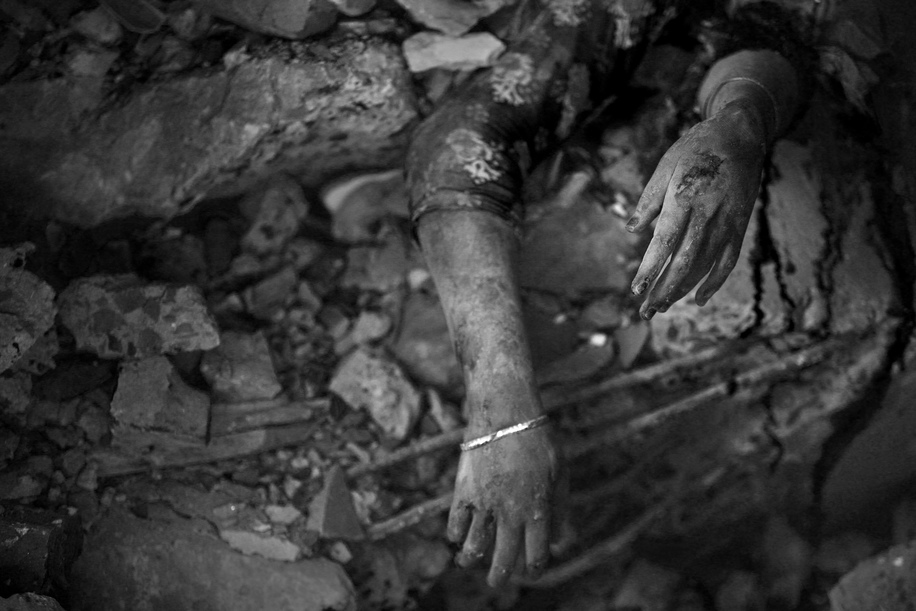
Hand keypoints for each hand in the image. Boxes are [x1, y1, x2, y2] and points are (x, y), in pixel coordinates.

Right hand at [449, 419, 563, 586]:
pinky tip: (456, 536)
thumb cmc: (538, 439)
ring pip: (474, 548)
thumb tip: (561, 543)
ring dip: (470, 560)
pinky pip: (454, 524)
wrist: (505, 410)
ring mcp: (485, 503)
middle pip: (504, 559)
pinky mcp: (463, 491)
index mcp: (538, 509)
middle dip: (500, 576)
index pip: (536, 555)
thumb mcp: (559, 473)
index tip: (529, 572)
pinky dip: (454, 534)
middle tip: (496, 582)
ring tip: (467, 562)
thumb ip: (561, 510)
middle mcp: (511, 512)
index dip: (533, 569)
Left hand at [626, 101, 767, 317]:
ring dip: (683, 290)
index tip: (636, 289)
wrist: (740, 134)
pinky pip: (728, 260)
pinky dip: (715, 282)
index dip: (650, 268)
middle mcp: (707, 214)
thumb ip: (649, 201)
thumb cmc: (696, 148)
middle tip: (646, 311)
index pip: (664, 242)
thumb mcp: (665, 165)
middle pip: (683, 262)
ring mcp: (726, 222)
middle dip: (663, 289)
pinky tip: (700, 299)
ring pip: (704, 266)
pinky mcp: (739, 225)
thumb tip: (632, 230)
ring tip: (662, 307)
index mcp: (684, 199)